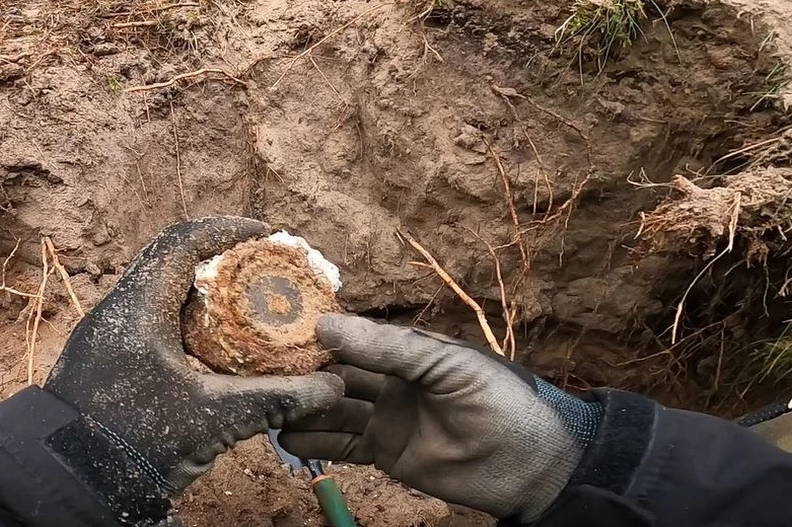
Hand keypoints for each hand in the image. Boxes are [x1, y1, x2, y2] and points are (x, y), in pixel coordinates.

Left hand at [44, 217, 342, 522]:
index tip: (266, 235)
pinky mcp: (111, 361)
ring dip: (207, 297)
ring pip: (166, 296)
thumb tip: (329, 388)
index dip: (228, 230)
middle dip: (224, 264)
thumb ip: (273, 400)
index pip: (184, 241)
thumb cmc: (132, 440)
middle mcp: (121, 310)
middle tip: (266, 273)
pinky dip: (191, 325)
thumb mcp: (211, 419)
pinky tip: (219, 352)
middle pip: (177, 264)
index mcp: (139, 306)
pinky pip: (156, 324)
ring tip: (250, 309)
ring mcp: (112, 336)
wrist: (63, 482)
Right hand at [280, 315, 602, 523]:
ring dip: (302, 407)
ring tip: (264, 405)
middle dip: (301, 372)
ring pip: (332, 409)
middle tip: (259, 371)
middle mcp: (391, 380)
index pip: (352, 337)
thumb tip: (325, 325)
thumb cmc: (500, 402)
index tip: (277, 330)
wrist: (533, 466)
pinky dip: (315, 441)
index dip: (318, 335)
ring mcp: (386, 418)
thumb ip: (387, 348)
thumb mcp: (446, 365)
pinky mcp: (386, 453)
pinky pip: (343, 445)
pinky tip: (287, 437)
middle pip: (336, 373)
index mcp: (406, 350)